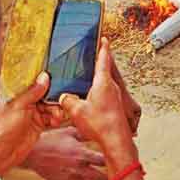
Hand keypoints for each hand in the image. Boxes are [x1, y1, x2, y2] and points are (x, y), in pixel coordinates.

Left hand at [0, 72, 62, 176]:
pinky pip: (51, 118)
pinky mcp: (38, 125)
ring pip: (51, 107)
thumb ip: (33, 92)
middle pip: (46, 95)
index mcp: (18, 95)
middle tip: (61, 101)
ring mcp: (33, 114)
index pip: (35, 83)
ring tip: (57, 115)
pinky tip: (56, 121)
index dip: (46, 82)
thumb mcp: (19, 106)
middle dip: (55, 98)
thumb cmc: (2, 130)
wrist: (2, 154)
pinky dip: (56, 119)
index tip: (58, 80)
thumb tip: (44, 77)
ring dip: (56, 110)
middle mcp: (26, 103)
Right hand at [22, 127, 106, 179]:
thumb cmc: (50, 140)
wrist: (33, 153)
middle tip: (114, 171)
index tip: (116, 157)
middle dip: (107, 174)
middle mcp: (78, 166)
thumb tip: (95, 131)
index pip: (102, 159)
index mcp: (81, 153)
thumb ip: (84, 134)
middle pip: (99, 174)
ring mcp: (71, 175)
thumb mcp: (69, 132)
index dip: (110, 159)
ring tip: (105, 179)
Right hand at [60, 39, 138, 169]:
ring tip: (88, 75)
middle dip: (100, 62)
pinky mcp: (115, 106)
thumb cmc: (100, 124)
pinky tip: (90, 97)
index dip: (103, 47)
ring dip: (98, 78)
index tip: (104, 38)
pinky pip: (105, 93)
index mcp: (103, 82)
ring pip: (105, 82)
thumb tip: (63, 97)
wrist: (116, 140)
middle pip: (106, 69)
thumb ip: (67, 101)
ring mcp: (115, 96)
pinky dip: (98, 90)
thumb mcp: (77, 111)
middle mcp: (112, 86)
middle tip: (93, 54)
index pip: (104, 59)